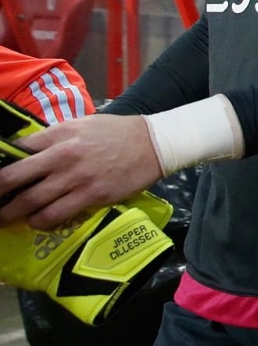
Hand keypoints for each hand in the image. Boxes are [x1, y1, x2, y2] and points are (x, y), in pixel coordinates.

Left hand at [0, 114, 162, 230]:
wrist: (154, 144)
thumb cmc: (116, 133)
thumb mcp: (81, 125)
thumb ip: (54, 137)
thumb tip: (26, 152)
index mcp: (59, 135)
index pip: (16, 150)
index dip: (0, 166)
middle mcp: (63, 156)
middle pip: (13, 178)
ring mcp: (76, 178)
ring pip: (29, 202)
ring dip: (12, 213)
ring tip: (6, 217)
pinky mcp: (91, 196)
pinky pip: (54, 215)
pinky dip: (40, 221)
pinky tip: (38, 220)